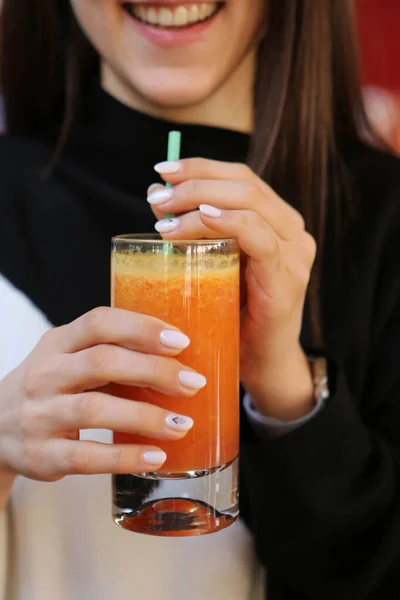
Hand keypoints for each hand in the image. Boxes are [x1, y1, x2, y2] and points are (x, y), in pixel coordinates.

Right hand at [0, 307, 204, 481]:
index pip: (99, 323)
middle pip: (103, 363)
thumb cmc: (50, 386)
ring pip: (96, 410)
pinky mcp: (43, 454)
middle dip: (154, 371)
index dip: (141, 328)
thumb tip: (177, 354)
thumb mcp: (67, 357)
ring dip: (146, 417)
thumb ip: (109, 351)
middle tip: (194, 382)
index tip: (180, 340)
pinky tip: (156, 456)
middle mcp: (45, 374)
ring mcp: (40, 415)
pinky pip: (88, 456)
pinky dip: (125, 457)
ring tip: (183, 424)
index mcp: (57, 343)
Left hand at [147, 158, 315, 419]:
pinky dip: (229, 222)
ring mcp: (293, 252)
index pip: (239, 177)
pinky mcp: (287, 278)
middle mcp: (290, 230)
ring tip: (163, 217)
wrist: (260, 363)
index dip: (201, 167)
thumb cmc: (232, 313)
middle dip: (195, 182)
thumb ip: (195, 230)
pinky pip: (259, 238)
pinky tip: (202, 218)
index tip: (162, 172)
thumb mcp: (213, 263)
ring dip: (201, 201)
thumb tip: (157, 198)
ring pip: (250, 203)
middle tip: (156, 198)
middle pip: (244, 183)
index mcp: (274, 221)